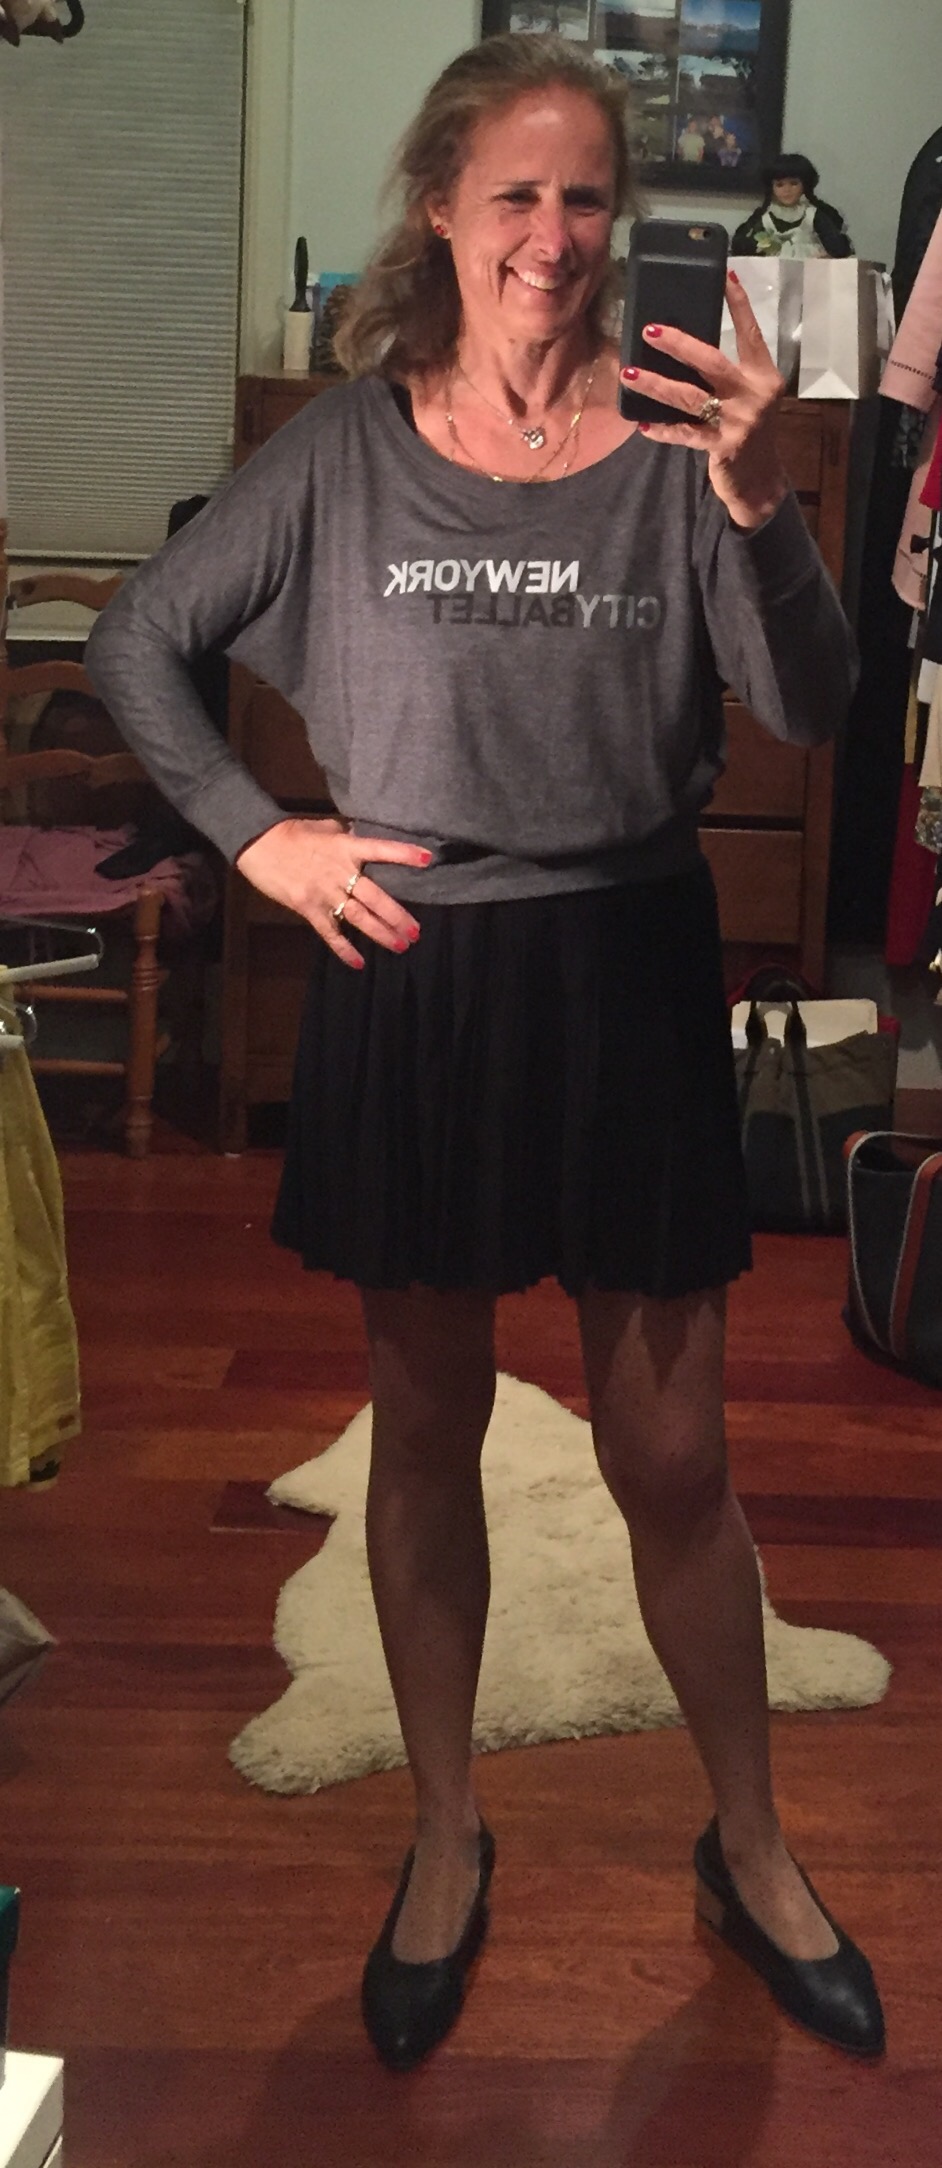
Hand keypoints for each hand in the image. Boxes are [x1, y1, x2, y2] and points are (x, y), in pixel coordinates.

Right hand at [234, 817, 431, 971]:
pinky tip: (358, 963)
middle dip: (397, 916)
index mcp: (346, 847)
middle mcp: (340, 872)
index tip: (428, 860)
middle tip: (416, 932)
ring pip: (358, 917)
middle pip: (375, 896)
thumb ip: (347, 836)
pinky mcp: (308, 908)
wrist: (258, 844)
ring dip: (381, 933)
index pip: (380, 849)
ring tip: (401, 946)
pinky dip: (344, 949)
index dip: (404, 854)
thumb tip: (363, 838)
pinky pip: (330, 932)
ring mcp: (324, 892)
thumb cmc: (292, 833)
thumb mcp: (325, 828)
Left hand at [619, 274, 788, 530]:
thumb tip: (684, 348)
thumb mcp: (748, 398)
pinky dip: (663, 430)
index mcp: (764, 376)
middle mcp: (755, 395)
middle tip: (649, 330)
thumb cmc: (748, 432)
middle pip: (711, 361)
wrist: (761, 482)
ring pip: (689, 397)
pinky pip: (685, 435)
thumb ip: (728, 376)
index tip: (725, 275)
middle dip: (678, 344)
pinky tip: (643, 424)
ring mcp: (739, 422)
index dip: (738, 304)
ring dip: (656, 385)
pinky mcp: (723, 447)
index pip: (750, 333)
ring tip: (629, 374)